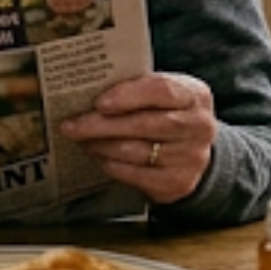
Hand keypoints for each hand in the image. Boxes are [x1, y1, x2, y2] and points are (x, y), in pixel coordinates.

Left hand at [59, 72, 216, 203]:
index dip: (127, 95)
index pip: (161, 90)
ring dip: (101, 145)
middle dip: (101, 125)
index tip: (98, 103)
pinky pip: (136, 174)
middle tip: (70, 125)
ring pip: (136, 151)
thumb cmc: (164, 112)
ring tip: (81, 139)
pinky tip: (98, 156)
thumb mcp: (158, 93)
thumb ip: (132, 87)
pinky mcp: (179, 182)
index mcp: (194, 95)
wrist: (192, 150)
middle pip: (144, 124)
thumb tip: (85, 87)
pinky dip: (111, 165)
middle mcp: (199, 126)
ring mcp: (192, 157)